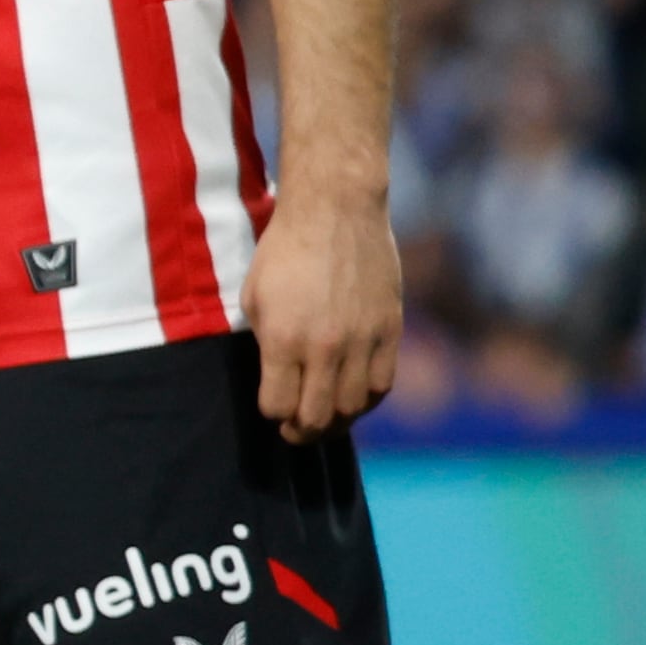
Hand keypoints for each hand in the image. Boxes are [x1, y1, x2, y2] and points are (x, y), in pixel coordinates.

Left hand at [239, 181, 399, 437]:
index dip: (273, 415)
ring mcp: (362, 342)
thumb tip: (277, 378)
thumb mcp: (255, 297)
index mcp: (283, 341)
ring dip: (336, 421)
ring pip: (353, 408)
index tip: (272, 409)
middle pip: (316, 418)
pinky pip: (383, 385)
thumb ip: (267, 343)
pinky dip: (366, 400)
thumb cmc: (284, 251)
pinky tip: (353, 398)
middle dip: (301, 432)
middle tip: (295, 432)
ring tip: (325, 418)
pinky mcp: (390, 331)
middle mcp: (325, 348)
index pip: (278, 407)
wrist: (336, 212)